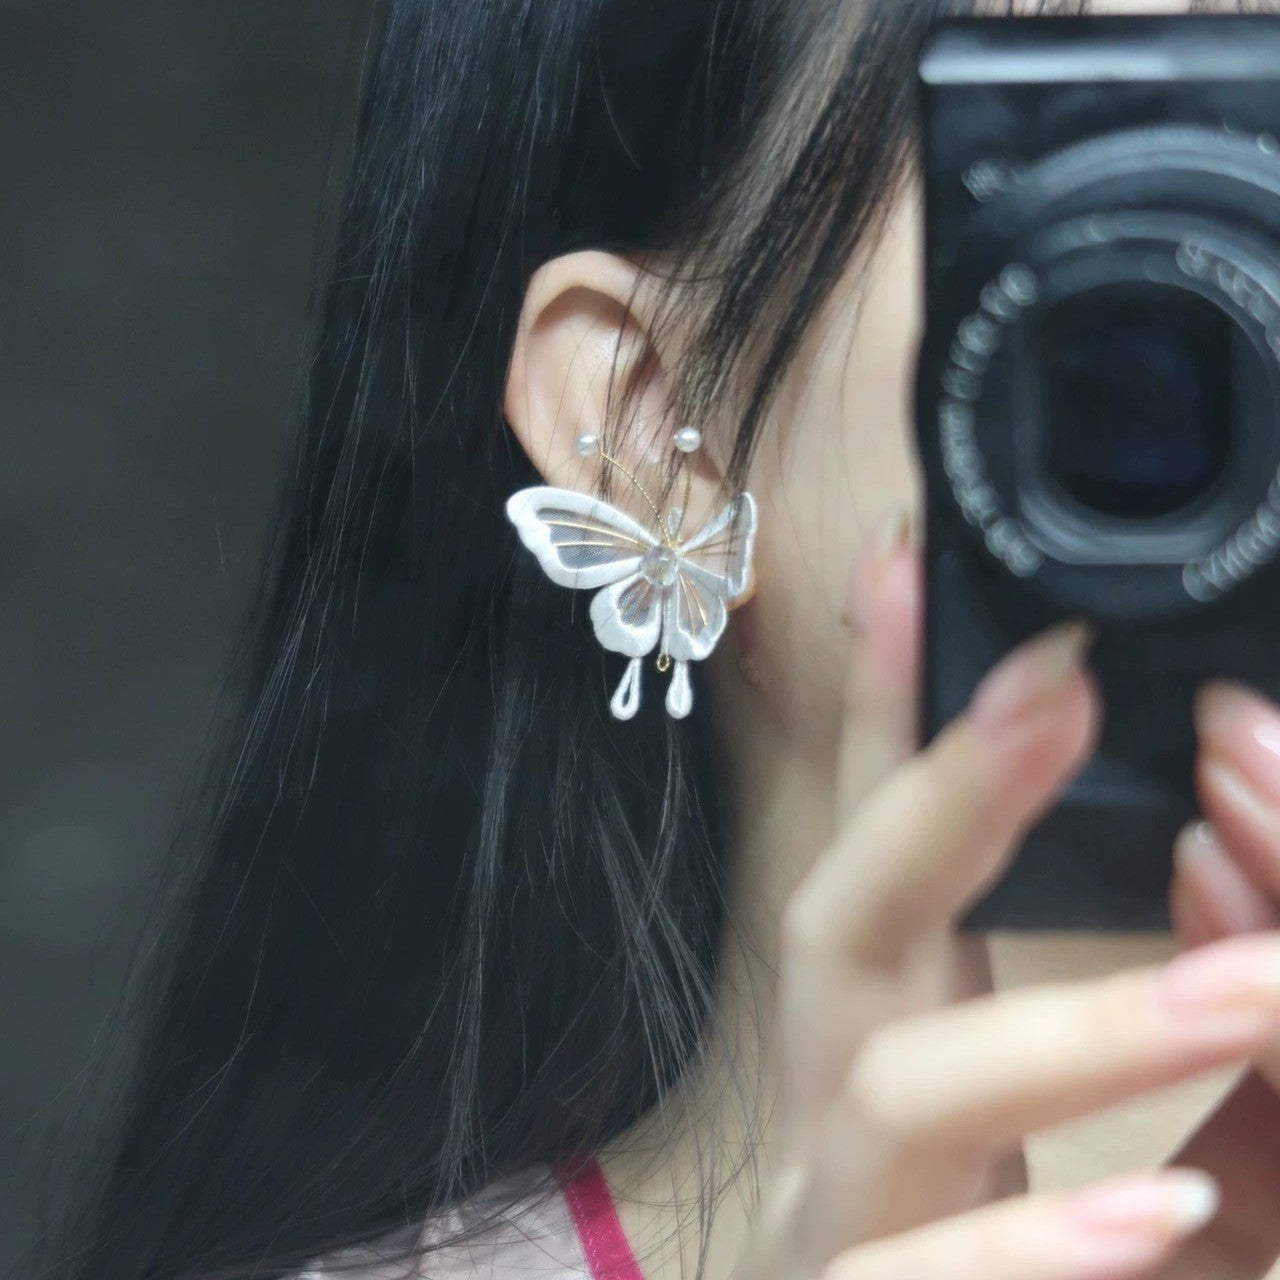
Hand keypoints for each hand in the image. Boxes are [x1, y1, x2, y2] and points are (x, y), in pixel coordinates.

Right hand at [733, 522, 1279, 1279]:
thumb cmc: (1040, 1273)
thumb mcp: (1137, 1131)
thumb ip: (1194, 1016)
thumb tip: (1227, 868)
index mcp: (894, 1031)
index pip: (885, 839)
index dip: (890, 705)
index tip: (917, 569)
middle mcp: (841, 1099)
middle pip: (840, 923)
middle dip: (935, 794)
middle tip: (1056, 686)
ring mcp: (838, 1218)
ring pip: (893, 1094)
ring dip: (1071, 1026)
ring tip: (1253, 986)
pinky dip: (1027, 1245)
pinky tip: (1152, 1211)